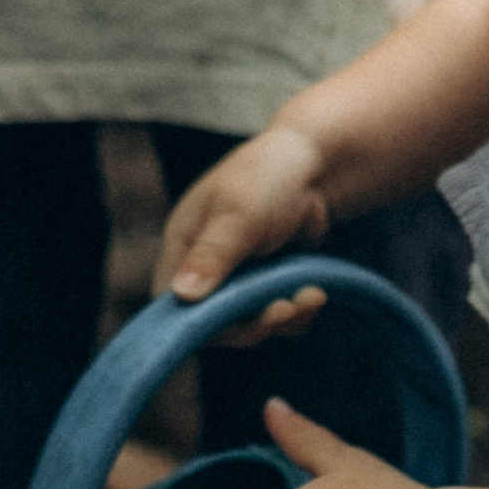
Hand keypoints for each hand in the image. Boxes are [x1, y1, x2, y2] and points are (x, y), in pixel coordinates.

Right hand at [156, 126, 329, 306]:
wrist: (314, 164)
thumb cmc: (267, 177)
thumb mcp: (238, 214)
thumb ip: (212, 254)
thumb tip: (179, 296)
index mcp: (183, 247)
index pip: (173, 305)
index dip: (200, 323)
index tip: (239, 323)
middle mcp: (204, 267)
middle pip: (215, 322)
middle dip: (254, 322)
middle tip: (286, 309)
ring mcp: (236, 277)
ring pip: (250, 322)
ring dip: (282, 318)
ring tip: (313, 296)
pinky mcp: (265, 283)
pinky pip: (275, 316)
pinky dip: (296, 313)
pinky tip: (315, 293)